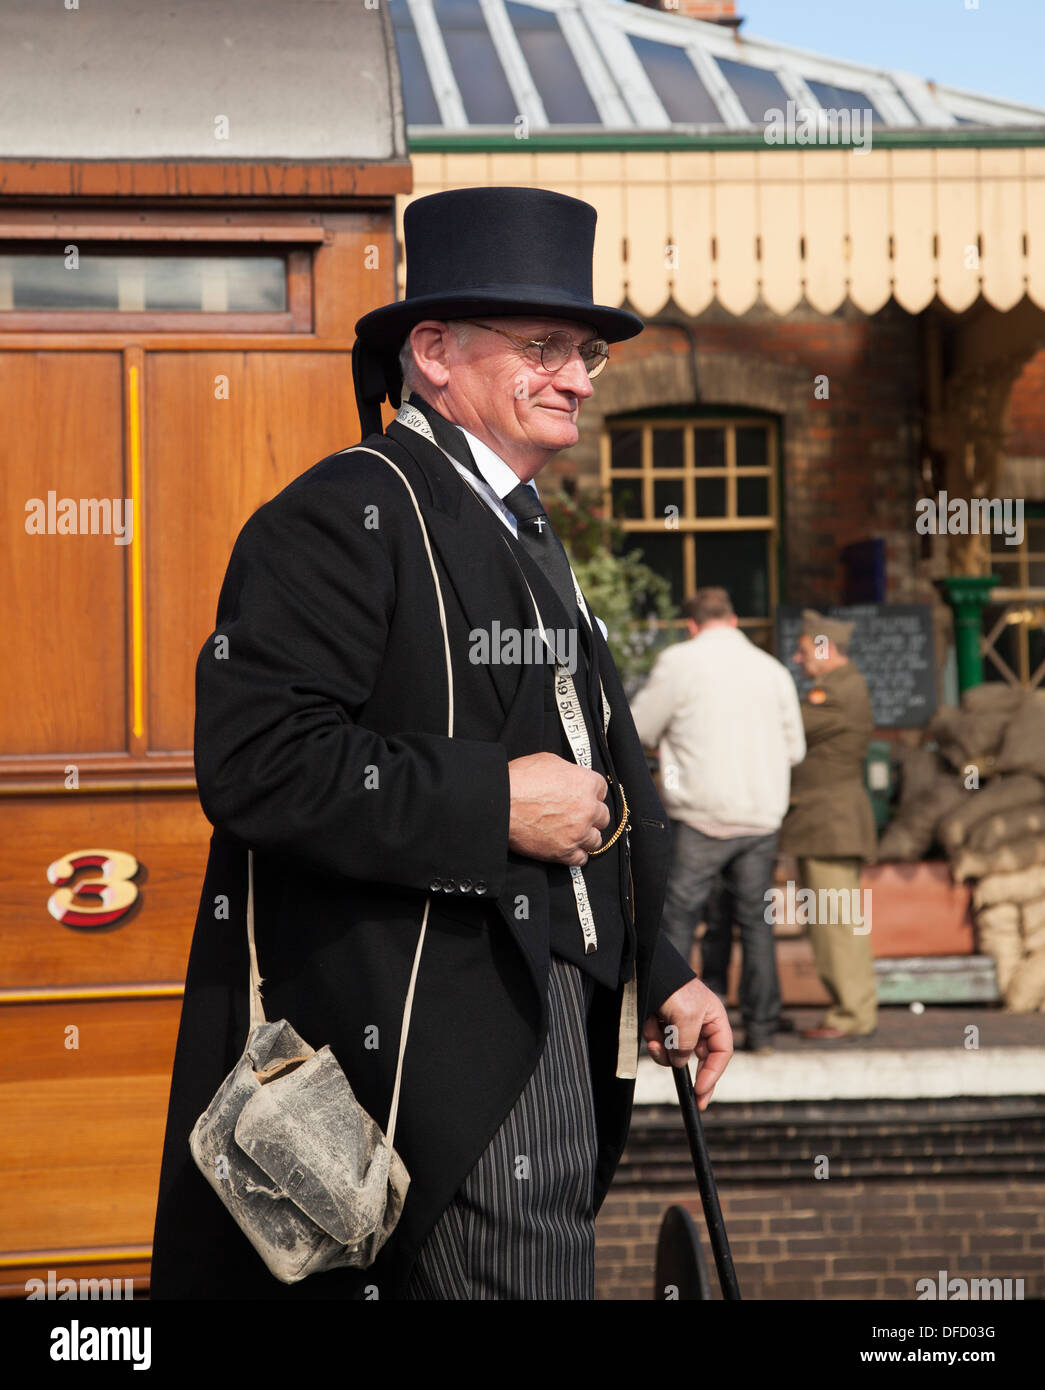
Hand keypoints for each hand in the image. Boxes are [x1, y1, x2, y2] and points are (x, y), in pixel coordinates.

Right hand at [507, 752, 609, 866]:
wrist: (500, 803)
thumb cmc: (519, 780)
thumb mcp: (548, 761)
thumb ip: (567, 771)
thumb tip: (570, 777)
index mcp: (586, 784)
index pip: (602, 790)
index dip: (591, 793)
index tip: (584, 797)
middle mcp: (587, 809)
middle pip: (602, 816)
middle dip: (591, 815)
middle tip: (578, 815)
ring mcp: (577, 832)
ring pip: (596, 839)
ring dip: (586, 836)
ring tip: (573, 832)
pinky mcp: (564, 851)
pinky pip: (581, 858)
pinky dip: (576, 854)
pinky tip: (567, 846)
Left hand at [643, 977, 732, 1111]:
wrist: (645, 970)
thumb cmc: (673, 987)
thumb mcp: (687, 1018)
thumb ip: (687, 1044)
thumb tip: (680, 1062)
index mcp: (714, 1019)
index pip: (721, 1053)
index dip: (714, 1073)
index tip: (702, 1091)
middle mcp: (699, 1024)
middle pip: (700, 1058)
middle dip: (690, 1072)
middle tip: (694, 1099)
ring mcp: (679, 1026)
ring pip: (676, 1054)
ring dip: (665, 1052)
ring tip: (657, 1040)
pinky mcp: (662, 1026)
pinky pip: (660, 1044)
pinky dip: (654, 1040)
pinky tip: (650, 1027)